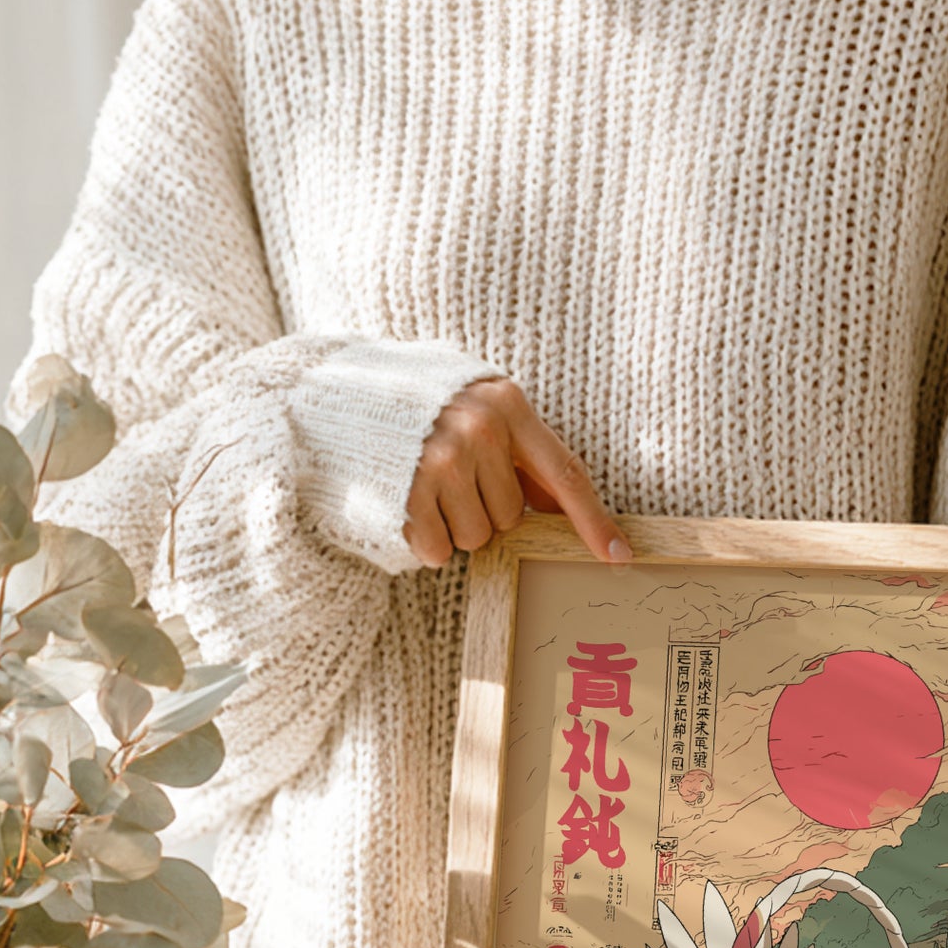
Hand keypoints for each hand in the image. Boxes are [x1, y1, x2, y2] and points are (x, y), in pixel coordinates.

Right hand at [404, 377, 630, 567]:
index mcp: (507, 404)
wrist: (327, 391)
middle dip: (484, 510)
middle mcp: (480, 430)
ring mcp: (442, 461)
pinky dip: (425, 540)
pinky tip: (405, 504)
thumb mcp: (473, 406)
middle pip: (512, 516)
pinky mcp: (408, 493)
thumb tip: (559, 505)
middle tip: (447, 479)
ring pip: (478, 538)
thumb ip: (518, 449)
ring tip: (422, 487)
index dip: (594, 520)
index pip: (566, 473)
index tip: (619, 556)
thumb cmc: (412, 404)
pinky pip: (439, 550)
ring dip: (453, 527)